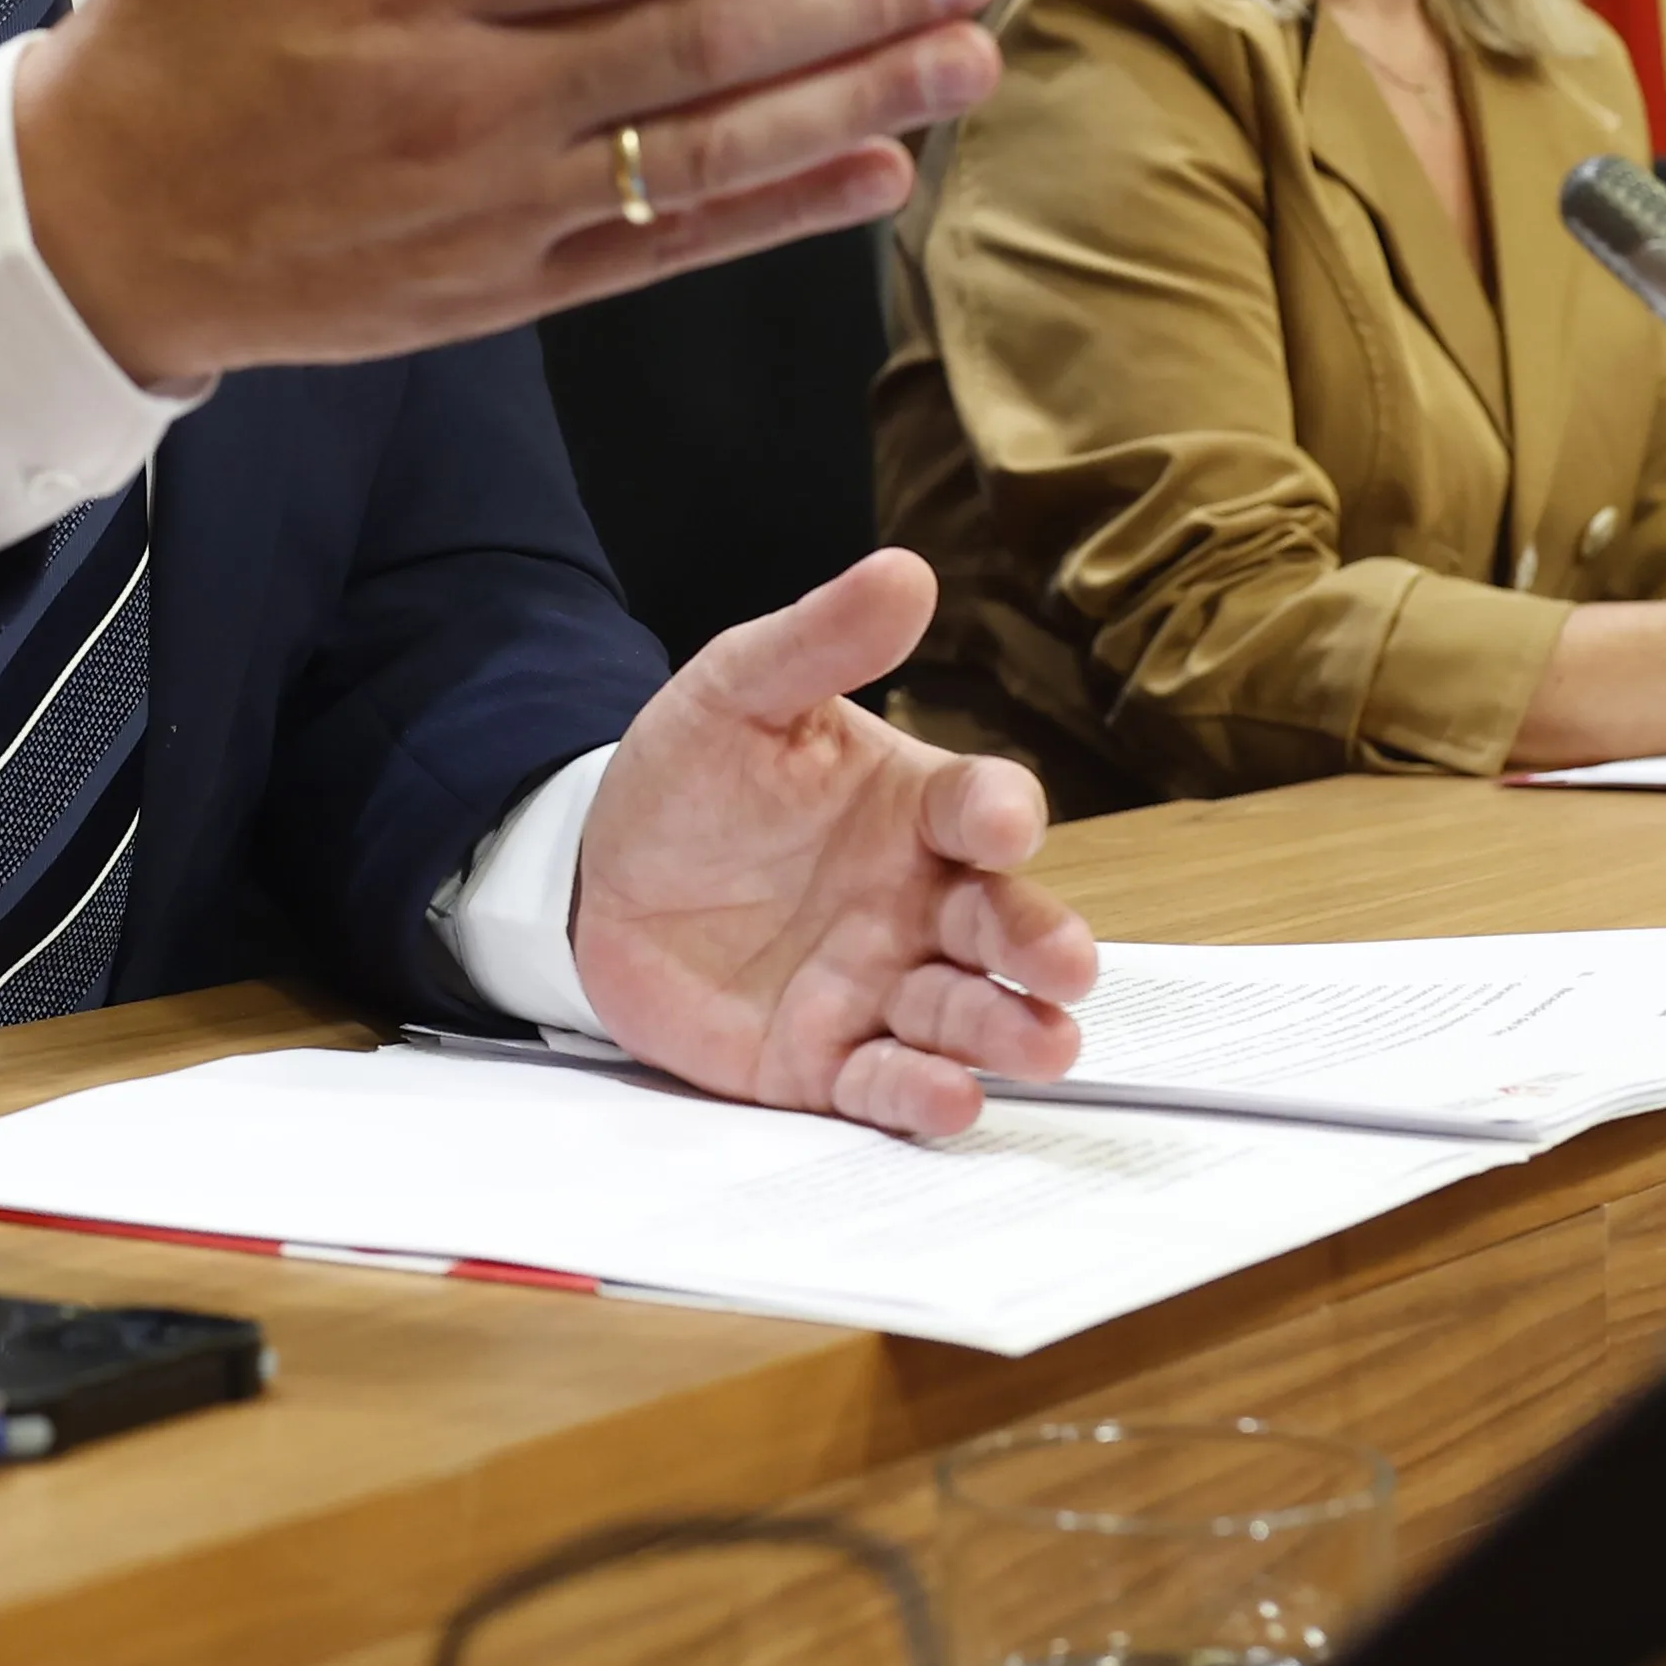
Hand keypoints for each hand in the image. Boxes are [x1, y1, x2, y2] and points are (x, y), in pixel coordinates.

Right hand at [17, 0, 1001, 380]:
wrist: (92, 231)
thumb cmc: (171, 27)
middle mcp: (464, 96)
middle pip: (690, 50)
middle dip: (847, 5)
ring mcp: (491, 203)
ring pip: (701, 156)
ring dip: (850, 107)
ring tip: (967, 61)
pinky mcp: (501, 286)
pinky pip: (663, 250)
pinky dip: (774, 216)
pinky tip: (873, 175)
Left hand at [568, 549, 1098, 1140]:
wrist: (599, 873)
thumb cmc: (693, 774)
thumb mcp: (742, 691)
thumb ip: (820, 642)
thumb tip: (906, 569)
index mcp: (915, 810)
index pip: (980, 809)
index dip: (996, 814)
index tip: (996, 821)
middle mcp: (919, 903)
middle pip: (1002, 925)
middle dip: (1041, 946)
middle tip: (1066, 966)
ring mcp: (878, 987)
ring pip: (965, 1014)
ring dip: (1007, 1031)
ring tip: (1043, 1046)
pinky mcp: (824, 1062)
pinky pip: (885, 1085)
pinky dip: (923, 1096)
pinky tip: (949, 1096)